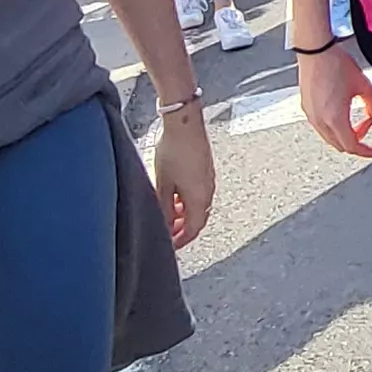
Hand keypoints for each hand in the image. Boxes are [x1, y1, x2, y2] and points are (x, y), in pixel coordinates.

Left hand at [148, 108, 217, 246]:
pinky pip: (199, 194)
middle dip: (182, 229)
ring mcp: (209, 180)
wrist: (185, 124)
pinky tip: (175, 195)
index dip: (180, 241)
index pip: (192, 230)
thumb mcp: (163, 184)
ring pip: (198, 207)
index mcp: (199, 199)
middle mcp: (208, 192)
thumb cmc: (174, 151)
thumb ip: (164, 208)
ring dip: (184, 215)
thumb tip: (164, 225)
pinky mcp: (206, 170)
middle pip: (197, 220)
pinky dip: (187, 202)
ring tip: (169, 214)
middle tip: (168, 233)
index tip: (169, 246)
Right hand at [297, 43, 371, 157]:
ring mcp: (310, 115)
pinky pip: (322, 127)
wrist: (315, 50)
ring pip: (330, 138)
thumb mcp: (364, 85)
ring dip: (345, 135)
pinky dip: (334, 128)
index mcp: (335, 118)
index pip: (353, 146)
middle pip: (341, 145)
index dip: (368, 152)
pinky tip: (342, 115)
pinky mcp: (306, 108)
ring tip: (357, 123)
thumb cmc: (336, 63)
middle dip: (358, 143)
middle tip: (368, 130)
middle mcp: (320, 121)